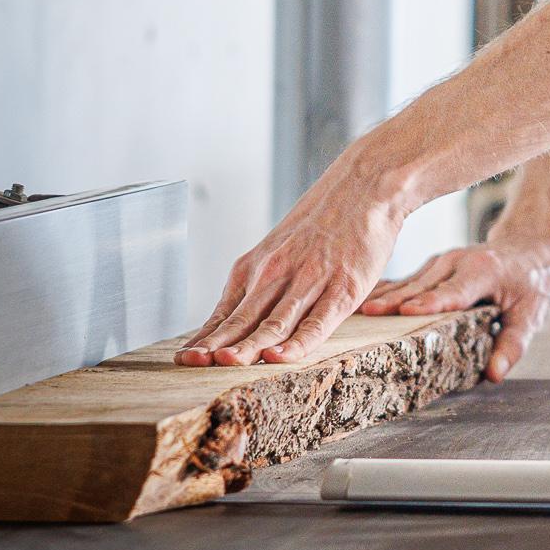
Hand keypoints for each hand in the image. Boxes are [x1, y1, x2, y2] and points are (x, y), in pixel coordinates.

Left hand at [178, 150, 410, 366]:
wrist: (364, 185)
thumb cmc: (324, 218)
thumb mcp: (281, 246)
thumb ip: (262, 281)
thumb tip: (237, 317)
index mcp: (257, 265)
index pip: (225, 312)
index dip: (205, 337)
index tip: (184, 358)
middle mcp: (278, 273)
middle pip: (243, 320)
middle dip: (217, 345)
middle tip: (193, 364)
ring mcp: (310, 281)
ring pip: (274, 323)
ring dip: (250, 346)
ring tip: (228, 364)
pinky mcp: (344, 288)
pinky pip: (317, 322)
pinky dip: (297, 343)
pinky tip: (279, 357)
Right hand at [359, 237, 549, 381]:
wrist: (533, 249)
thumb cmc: (534, 283)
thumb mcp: (533, 314)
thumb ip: (513, 344)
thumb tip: (494, 374)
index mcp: (483, 271)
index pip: (454, 290)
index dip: (430, 302)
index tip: (405, 312)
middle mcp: (458, 261)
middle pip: (423, 285)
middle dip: (394, 300)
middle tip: (365, 316)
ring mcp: (443, 261)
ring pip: (410, 281)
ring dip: (384, 296)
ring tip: (356, 312)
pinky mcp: (434, 267)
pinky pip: (408, 280)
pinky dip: (387, 291)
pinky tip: (362, 301)